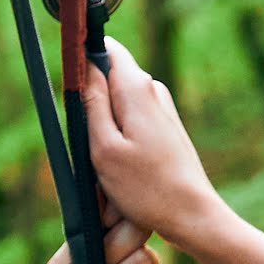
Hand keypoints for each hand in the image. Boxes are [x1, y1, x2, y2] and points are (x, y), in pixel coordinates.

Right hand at [81, 40, 263, 263]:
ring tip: (108, 161)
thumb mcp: (103, 147)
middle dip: (91, 101)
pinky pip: (131, 120)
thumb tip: (83, 66)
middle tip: (89, 141)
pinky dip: (120, 138)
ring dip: (104, 125)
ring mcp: (163, 108)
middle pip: (110, 76)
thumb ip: (91, 103)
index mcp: (137, 88)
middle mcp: (154, 90)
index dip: (83, 60)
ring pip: (119, 102)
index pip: (106, 48)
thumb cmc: (145, 187)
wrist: (191, 214)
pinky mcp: (166, 126)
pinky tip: (124, 168)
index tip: (72, 91)